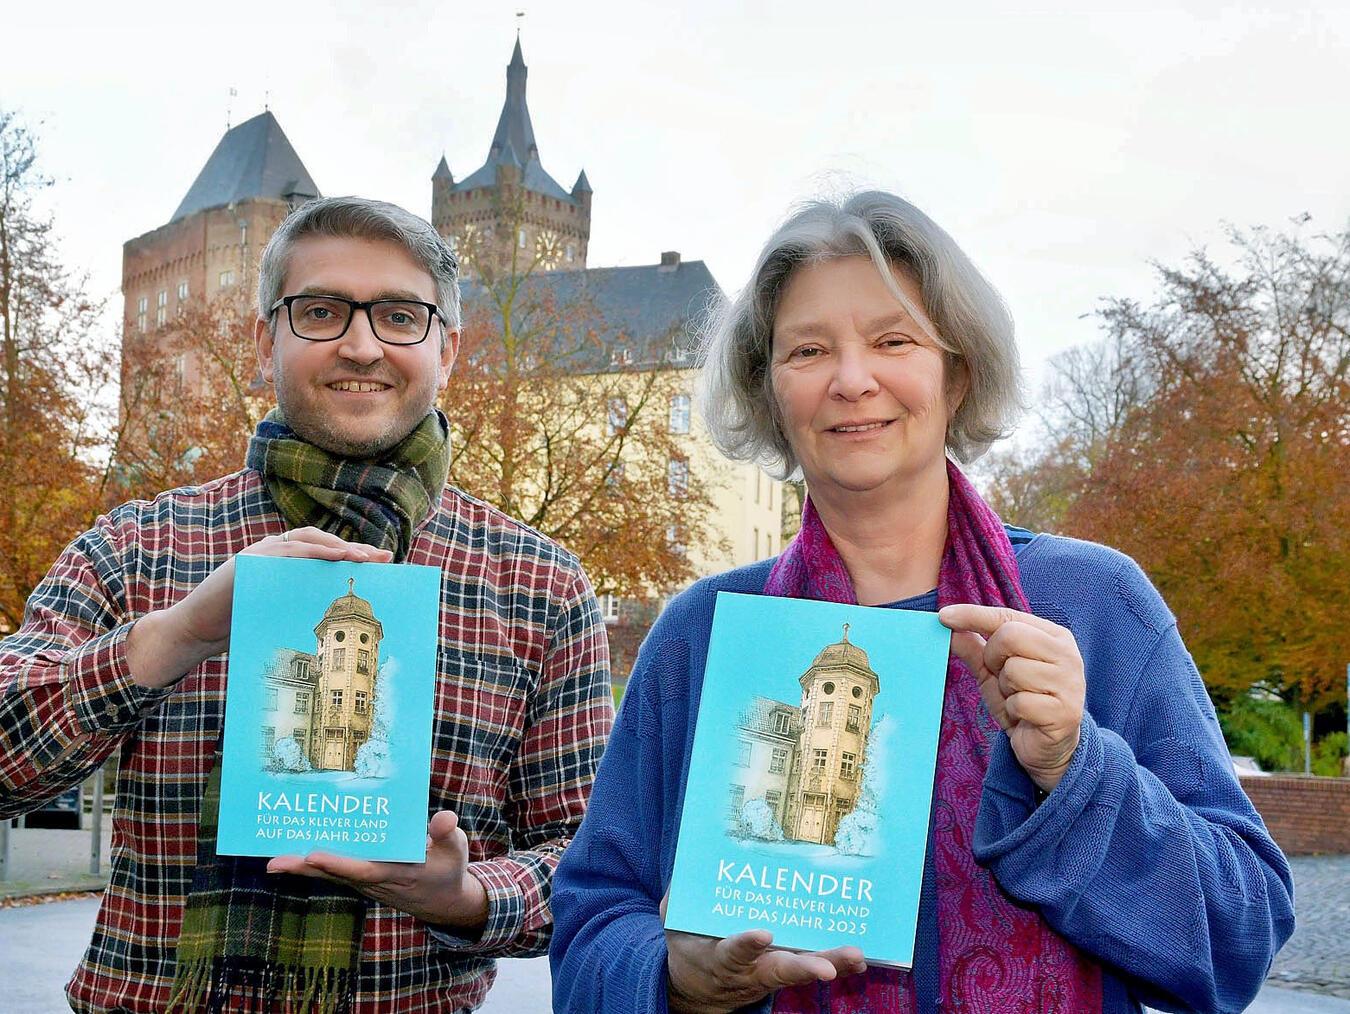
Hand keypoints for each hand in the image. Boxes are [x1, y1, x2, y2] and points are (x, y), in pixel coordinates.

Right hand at [127, 528, 392, 687]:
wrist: (194, 632)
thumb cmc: (239, 626)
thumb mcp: (279, 616)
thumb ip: (302, 609)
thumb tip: (342, 630)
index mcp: (285, 565)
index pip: (324, 553)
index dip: (353, 555)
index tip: (384, 561)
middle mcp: (275, 553)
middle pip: (322, 543)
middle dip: (353, 549)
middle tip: (383, 558)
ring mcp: (261, 554)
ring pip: (307, 541)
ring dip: (337, 548)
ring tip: (363, 557)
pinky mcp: (249, 560)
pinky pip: (285, 551)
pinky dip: (310, 552)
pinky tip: (331, 557)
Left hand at [266, 810, 488, 931]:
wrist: (444, 901)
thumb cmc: (450, 869)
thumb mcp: (456, 849)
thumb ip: (447, 833)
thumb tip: (443, 818)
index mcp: (398, 874)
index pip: (363, 869)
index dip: (338, 863)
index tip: (313, 854)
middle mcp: (375, 882)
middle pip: (335, 876)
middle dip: (304, 869)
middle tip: (272, 863)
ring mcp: (367, 883)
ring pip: (330, 876)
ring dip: (302, 869)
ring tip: (272, 861)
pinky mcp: (363, 880)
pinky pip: (335, 874)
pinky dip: (313, 867)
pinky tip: (294, 857)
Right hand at [661, 893, 865, 1013]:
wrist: (698, 984)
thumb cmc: (690, 942)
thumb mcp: (676, 921)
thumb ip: (680, 897)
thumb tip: (690, 866)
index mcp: (722, 956)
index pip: (734, 951)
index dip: (747, 943)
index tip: (762, 933)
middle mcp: (752, 969)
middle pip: (780, 969)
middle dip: (803, 968)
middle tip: (824, 969)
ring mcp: (773, 971)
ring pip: (803, 969)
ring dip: (830, 964)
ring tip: (855, 956)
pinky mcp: (788, 969)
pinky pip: (813, 967)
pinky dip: (837, 965)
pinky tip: (860, 959)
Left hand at [939, 604, 1083, 793]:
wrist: (1048, 748)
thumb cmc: (1022, 703)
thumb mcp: (993, 674)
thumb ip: (975, 649)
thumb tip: (948, 624)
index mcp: (1053, 637)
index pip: (1007, 615)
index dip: (973, 615)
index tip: (943, 616)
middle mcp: (1067, 655)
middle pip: (1010, 636)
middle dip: (993, 658)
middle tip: (1001, 677)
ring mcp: (1069, 683)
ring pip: (1014, 670)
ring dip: (1005, 689)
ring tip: (1017, 700)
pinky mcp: (1065, 712)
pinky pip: (1020, 702)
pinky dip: (1013, 711)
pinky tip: (1025, 717)